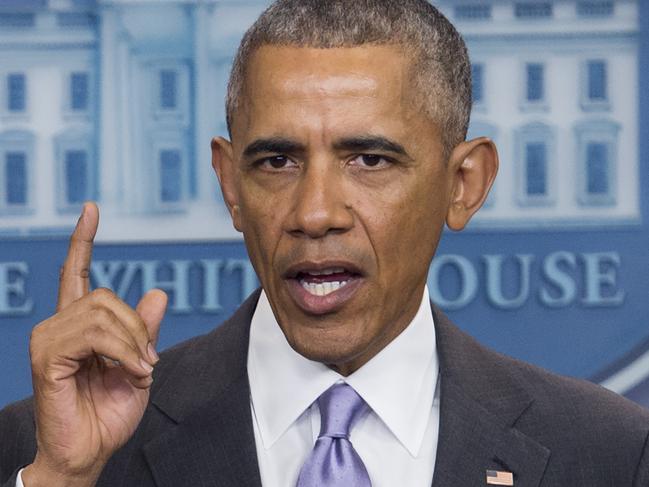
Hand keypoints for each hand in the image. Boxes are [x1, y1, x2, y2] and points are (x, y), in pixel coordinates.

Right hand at [22, 203, 167, 486]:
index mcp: (78, 325)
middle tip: (147, 361)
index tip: (91, 210)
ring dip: (132, 341)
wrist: (90, 452)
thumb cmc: (109, 412)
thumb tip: (159, 292)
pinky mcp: (48, 357)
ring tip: (139, 369)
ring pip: (102, 311)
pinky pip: (94, 334)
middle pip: (104, 295)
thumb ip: (144, 330)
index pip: (77, 272)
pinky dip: (123, 351)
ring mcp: (48, 339)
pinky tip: (131, 370)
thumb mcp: (139, 365)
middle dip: (137, 327)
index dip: (83, 241)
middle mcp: (57, 325)